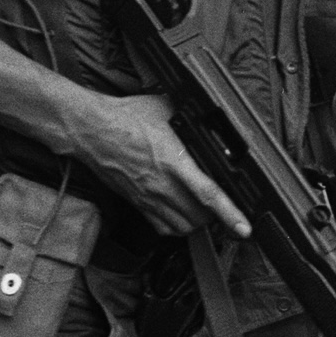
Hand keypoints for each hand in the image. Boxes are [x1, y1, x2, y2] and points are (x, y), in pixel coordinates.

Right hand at [78, 94, 253, 239]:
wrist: (91, 130)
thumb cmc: (126, 117)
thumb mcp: (166, 108)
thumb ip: (192, 116)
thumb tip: (214, 114)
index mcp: (173, 161)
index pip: (208, 193)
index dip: (229, 213)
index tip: (244, 228)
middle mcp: (162, 185)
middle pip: (199, 217)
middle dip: (218, 216)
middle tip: (228, 205)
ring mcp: (148, 198)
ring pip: (182, 227)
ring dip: (198, 222)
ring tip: (207, 210)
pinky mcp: (137, 203)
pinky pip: (162, 228)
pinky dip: (177, 226)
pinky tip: (182, 213)